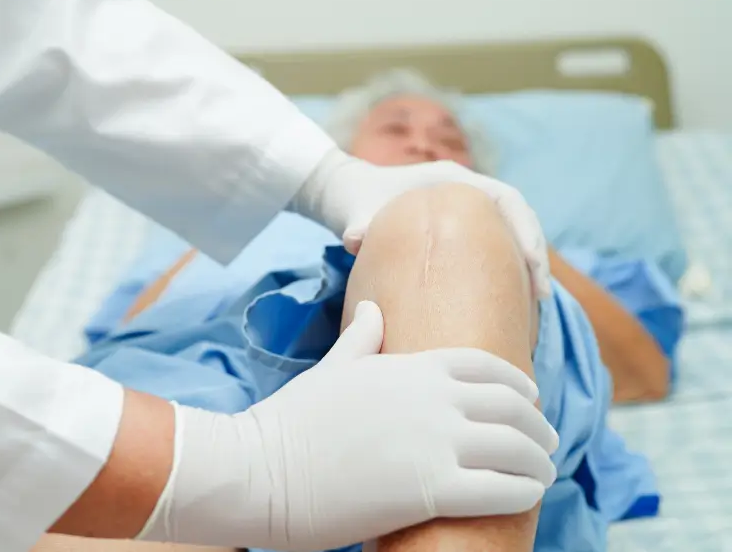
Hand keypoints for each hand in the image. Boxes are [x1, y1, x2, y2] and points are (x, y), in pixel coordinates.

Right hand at [137, 301, 557, 549]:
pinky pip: (501, 489)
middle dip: (536, 425)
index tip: (529, 397)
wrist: (260, 468)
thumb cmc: (291, 421)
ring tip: (543, 473)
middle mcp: (432, 398)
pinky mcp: (432, 490)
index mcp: (411, 366)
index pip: (485, 366)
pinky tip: (528, 496)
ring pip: (515, 449)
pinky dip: (523, 492)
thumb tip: (374, 309)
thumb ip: (361, 338)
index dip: (517, 382)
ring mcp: (435, 442)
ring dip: (538, 462)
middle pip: (511, 407)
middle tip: (545, 442)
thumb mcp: (332, 368)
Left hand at [293, 149, 550, 298]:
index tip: (532, 265)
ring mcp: (466, 213)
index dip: (525, 231)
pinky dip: (501, 275)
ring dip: (521, 269)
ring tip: (528, 308)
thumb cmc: (355, 201)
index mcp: (454, 178)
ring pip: (507, 238)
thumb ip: (358, 223)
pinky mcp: (460, 235)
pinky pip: (491, 252)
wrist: (345, 197)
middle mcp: (466, 192)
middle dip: (533, 256)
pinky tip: (502, 307)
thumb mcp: (354, 211)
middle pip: (517, 220)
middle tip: (539, 297)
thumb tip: (354, 239)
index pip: (507, 199)